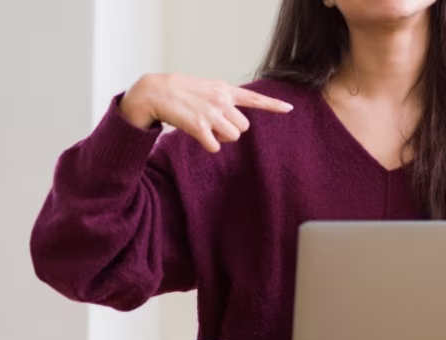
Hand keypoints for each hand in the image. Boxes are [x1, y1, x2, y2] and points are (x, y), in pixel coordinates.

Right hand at [120, 74, 293, 152]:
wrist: (155, 91)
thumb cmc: (180, 90)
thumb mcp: (207, 87)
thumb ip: (224, 98)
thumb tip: (237, 117)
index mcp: (225, 90)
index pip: (254, 98)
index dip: (273, 105)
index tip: (290, 108)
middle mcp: (221, 100)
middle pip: (244, 127)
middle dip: (231, 129)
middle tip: (214, 123)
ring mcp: (211, 114)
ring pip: (233, 137)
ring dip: (221, 138)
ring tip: (205, 127)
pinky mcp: (199, 127)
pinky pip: (215, 146)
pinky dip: (209, 145)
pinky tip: (198, 135)